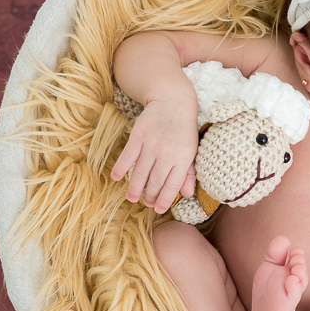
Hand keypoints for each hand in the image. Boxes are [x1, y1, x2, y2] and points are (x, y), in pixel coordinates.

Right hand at [109, 98, 199, 212]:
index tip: (158, 209)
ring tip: (132, 198)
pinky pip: (127, 156)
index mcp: (183, 158)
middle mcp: (167, 154)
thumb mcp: (192, 150)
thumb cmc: (185, 129)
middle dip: (150, 196)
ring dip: (135, 188)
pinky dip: (120, 168)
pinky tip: (116, 178)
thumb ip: (189, 172)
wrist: (173, 101)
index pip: (172, 185)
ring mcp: (151, 145)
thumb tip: (188, 194)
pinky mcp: (138, 136)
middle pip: (155, 181)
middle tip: (146, 204)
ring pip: (140, 173)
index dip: (165, 200)